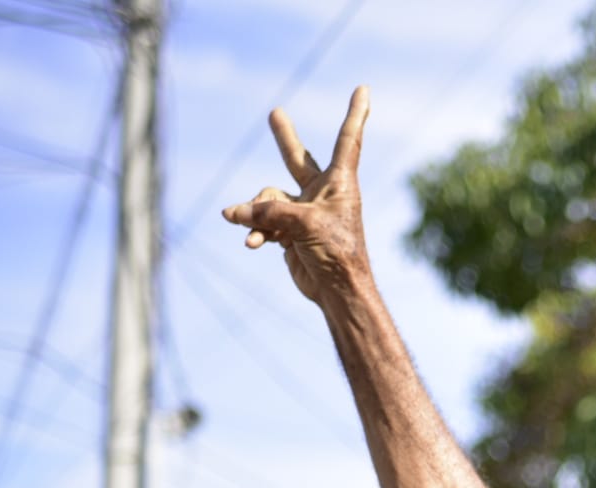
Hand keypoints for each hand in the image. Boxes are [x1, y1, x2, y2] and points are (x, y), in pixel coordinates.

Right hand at [222, 86, 371, 303]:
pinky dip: (256, 231)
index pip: (347, 140)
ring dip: (256, 212)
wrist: (336, 289)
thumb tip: (232, 213)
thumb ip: (267, 213)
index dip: (355, 114)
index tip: (363, 90)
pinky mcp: (289, 231)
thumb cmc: (335, 252)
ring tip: (245, 224)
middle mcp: (321, 192)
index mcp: (339, 182)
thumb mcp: (302, 224)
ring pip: (267, 199)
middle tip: (275, 113)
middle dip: (283, 138)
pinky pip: (264, 222)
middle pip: (297, 159)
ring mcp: (303, 211)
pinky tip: (252, 243)